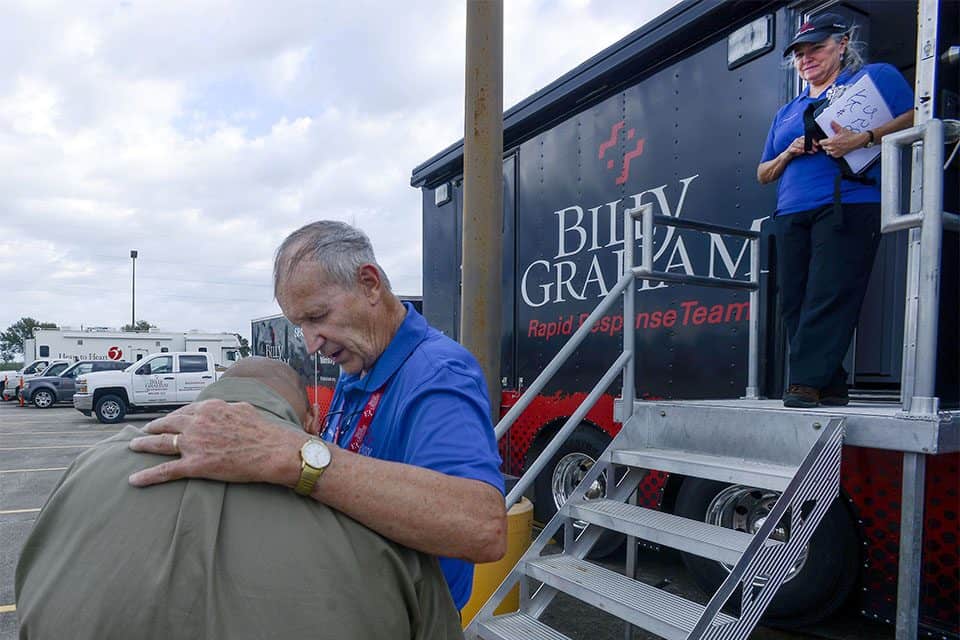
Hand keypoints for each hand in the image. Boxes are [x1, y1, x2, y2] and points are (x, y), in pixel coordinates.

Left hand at [127, 399, 306, 486]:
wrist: (272, 450)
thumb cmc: (263, 430)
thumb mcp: (243, 408)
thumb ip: (227, 407)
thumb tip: (223, 406)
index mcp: (208, 408)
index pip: (183, 411)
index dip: (173, 417)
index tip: (168, 420)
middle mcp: (197, 423)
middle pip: (167, 424)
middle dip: (154, 427)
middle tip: (146, 430)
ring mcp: (194, 444)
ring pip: (160, 443)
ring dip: (143, 445)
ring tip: (134, 446)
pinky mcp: (195, 464)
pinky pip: (166, 470)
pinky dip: (148, 476)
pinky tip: (135, 479)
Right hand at [784, 135, 817, 158]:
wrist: (787, 156)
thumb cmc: (796, 151)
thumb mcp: (804, 149)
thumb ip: (809, 148)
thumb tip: (816, 149)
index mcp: (800, 139)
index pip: (807, 137)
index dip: (813, 140)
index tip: (817, 144)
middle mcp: (797, 140)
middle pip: (805, 141)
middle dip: (811, 145)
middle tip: (816, 149)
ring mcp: (793, 144)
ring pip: (801, 144)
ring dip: (807, 148)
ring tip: (811, 151)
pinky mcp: (790, 148)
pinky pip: (795, 148)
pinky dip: (800, 150)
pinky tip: (803, 152)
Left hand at [820, 121, 868, 158]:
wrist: (857, 141)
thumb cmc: (850, 136)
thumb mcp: (841, 130)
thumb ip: (835, 126)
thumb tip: (831, 122)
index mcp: (831, 141)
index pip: (821, 142)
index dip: (823, 141)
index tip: (825, 140)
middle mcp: (832, 147)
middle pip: (823, 147)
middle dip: (826, 144)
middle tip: (831, 141)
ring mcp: (835, 152)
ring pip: (827, 151)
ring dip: (829, 149)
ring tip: (834, 145)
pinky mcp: (838, 155)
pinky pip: (832, 155)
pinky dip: (833, 152)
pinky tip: (837, 148)